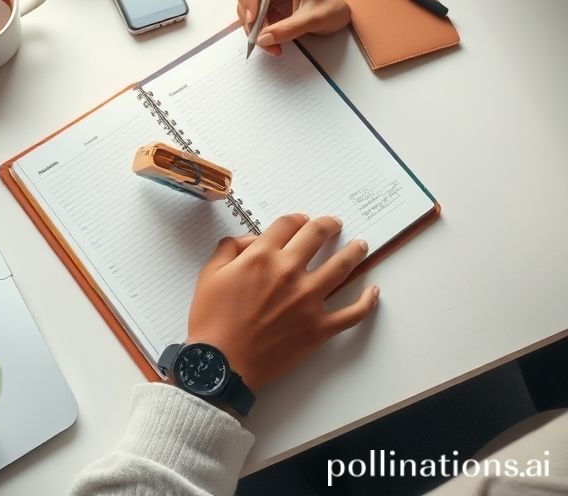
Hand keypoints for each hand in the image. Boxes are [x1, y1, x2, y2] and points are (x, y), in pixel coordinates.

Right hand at [187, 214, 378, 392]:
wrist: (221, 364)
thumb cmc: (212, 321)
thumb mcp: (210, 274)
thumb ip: (229, 249)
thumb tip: (249, 240)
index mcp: (262, 256)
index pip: (288, 224)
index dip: (297, 218)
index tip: (302, 220)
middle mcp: (289, 272)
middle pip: (318, 235)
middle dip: (329, 224)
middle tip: (335, 223)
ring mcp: (308, 300)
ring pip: (341, 266)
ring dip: (354, 251)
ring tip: (361, 245)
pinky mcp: (319, 328)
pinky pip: (353, 313)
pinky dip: (367, 301)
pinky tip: (374, 291)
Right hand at [235, 0, 350, 55]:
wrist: (339, 18)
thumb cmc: (331, 9)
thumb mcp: (313, 19)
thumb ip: (289, 28)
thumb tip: (263, 38)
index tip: (254, 17)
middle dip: (250, 17)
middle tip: (259, 36)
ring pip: (247, 10)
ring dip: (254, 29)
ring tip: (271, 46)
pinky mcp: (269, 11)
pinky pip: (255, 22)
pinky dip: (259, 35)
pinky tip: (272, 45)